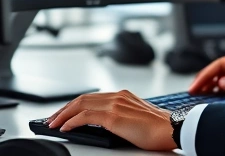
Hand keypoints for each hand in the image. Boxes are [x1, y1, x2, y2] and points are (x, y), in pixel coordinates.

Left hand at [47, 90, 175, 151]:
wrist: (172, 129)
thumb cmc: (159, 128)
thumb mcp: (136, 118)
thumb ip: (121, 116)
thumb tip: (106, 125)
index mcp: (123, 95)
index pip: (92, 97)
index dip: (75, 105)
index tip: (65, 113)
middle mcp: (117, 96)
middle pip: (82, 98)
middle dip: (64, 109)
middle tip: (52, 118)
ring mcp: (115, 104)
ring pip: (81, 105)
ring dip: (63, 115)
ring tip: (53, 123)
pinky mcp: (114, 116)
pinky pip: (86, 116)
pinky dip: (72, 121)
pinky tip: (66, 127)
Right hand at [188, 48, 224, 99]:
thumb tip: (221, 82)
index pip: (220, 64)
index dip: (205, 75)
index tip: (195, 85)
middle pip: (219, 69)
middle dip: (204, 79)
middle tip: (192, 91)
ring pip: (224, 75)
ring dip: (211, 84)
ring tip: (199, 94)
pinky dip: (221, 88)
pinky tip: (214, 94)